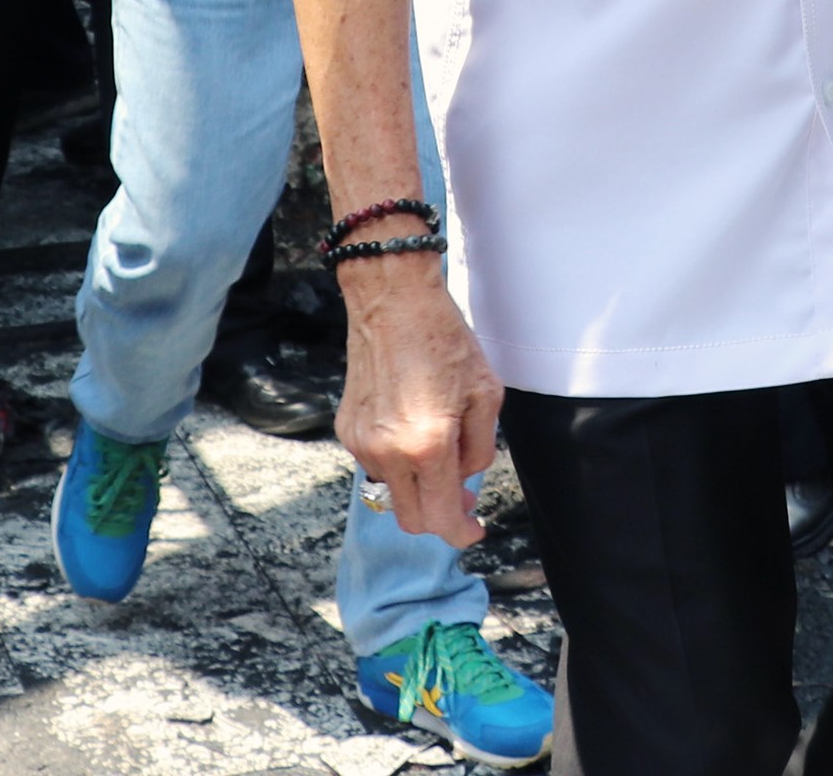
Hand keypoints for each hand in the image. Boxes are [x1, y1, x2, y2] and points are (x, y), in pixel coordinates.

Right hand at [336, 265, 499, 547]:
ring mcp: (362, 442)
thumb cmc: (443, 338)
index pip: (441, 519)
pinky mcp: (347, 428)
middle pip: (411, 519)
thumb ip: (479, 450)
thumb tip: (465, 480)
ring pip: (392, 492)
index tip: (473, 528)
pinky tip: (411, 426)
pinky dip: (397, 460)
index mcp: (428, 445)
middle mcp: (388, 452)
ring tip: (437, 446)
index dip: (461, 533)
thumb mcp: (485, 395)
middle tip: (461, 495)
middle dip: (439, 516)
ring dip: (417, 485)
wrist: (392, 300)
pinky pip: (376, 463)